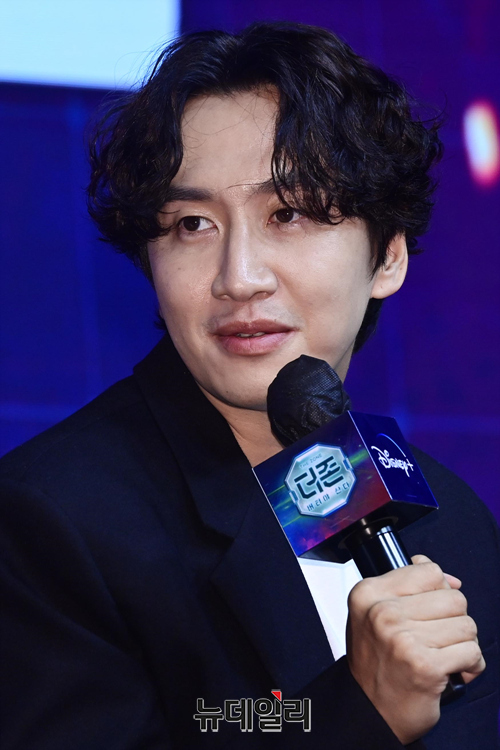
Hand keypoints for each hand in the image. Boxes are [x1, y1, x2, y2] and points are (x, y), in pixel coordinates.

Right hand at [346, 555, 484, 744]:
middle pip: (453, 598)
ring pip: (467, 625)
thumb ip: (410, 588)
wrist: (370, 710)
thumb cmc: (377, 661)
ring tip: (444, 655)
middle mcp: (382, 613)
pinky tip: (455, 671)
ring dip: (464, 644)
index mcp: (369, 593)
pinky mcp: (425, 666)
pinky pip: (472, 652)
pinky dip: (471, 665)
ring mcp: (403, 639)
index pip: (429, 571)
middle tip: (438, 639)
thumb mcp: (377, 613)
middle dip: (454, 620)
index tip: (431, 610)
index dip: (438, 591)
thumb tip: (450, 579)